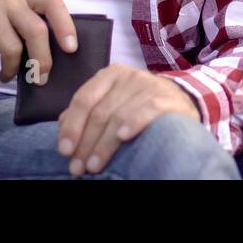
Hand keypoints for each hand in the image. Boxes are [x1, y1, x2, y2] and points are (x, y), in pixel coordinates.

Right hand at [0, 0, 76, 83]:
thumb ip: (29, 26)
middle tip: (41, 78)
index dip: (65, 25)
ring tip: (7, 73)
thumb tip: (57, 55)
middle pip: (35, 30)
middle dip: (42, 60)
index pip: (51, 2)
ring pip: (12, 48)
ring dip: (13, 69)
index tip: (71, 48)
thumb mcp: (9, 16)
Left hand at [57, 64, 200, 175]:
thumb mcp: (112, 101)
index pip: (83, 99)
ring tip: (94, 165)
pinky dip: (132, 123)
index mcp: (109, 75)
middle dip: (86, 143)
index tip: (65, 151)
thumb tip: (62, 123)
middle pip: (99, 112)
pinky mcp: (166, 98)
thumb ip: (88, 109)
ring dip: (104, 144)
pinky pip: (146, 110)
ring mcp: (148, 85)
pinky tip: (122, 138)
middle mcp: (128, 76)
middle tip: (78, 167)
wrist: (180, 100)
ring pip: (118, 116)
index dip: (72, 126)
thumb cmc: (138, 104)